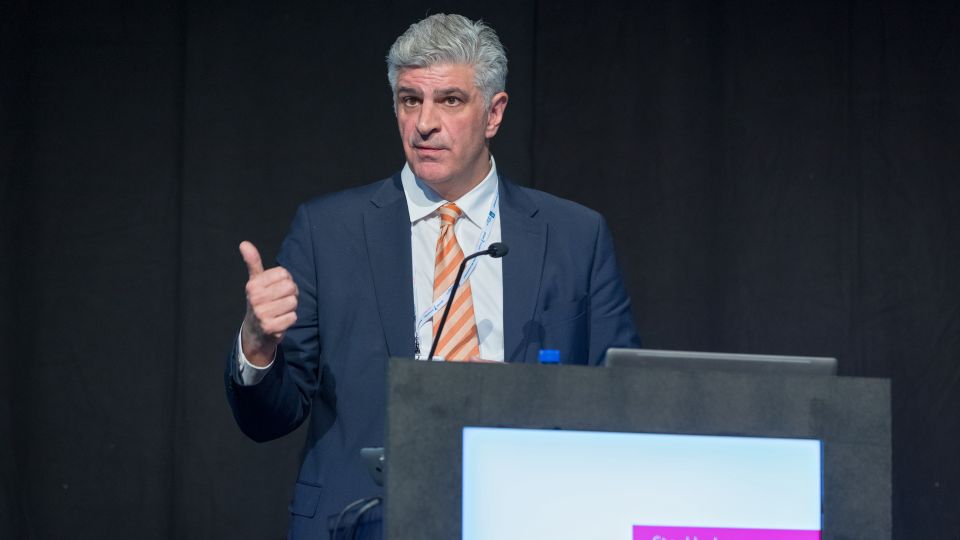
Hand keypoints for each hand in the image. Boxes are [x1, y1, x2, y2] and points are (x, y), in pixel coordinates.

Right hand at [239, 241, 298, 366]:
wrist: (255, 333)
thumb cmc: (260, 303)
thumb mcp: (255, 282)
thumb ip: (253, 263)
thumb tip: (244, 243)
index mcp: (253, 285)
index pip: (284, 273)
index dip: (286, 281)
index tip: (277, 289)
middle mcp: (255, 298)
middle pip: (291, 287)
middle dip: (290, 294)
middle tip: (280, 301)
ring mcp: (262, 314)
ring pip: (293, 302)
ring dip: (290, 308)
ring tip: (280, 312)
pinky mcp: (271, 328)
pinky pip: (293, 317)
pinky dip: (290, 320)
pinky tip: (280, 322)